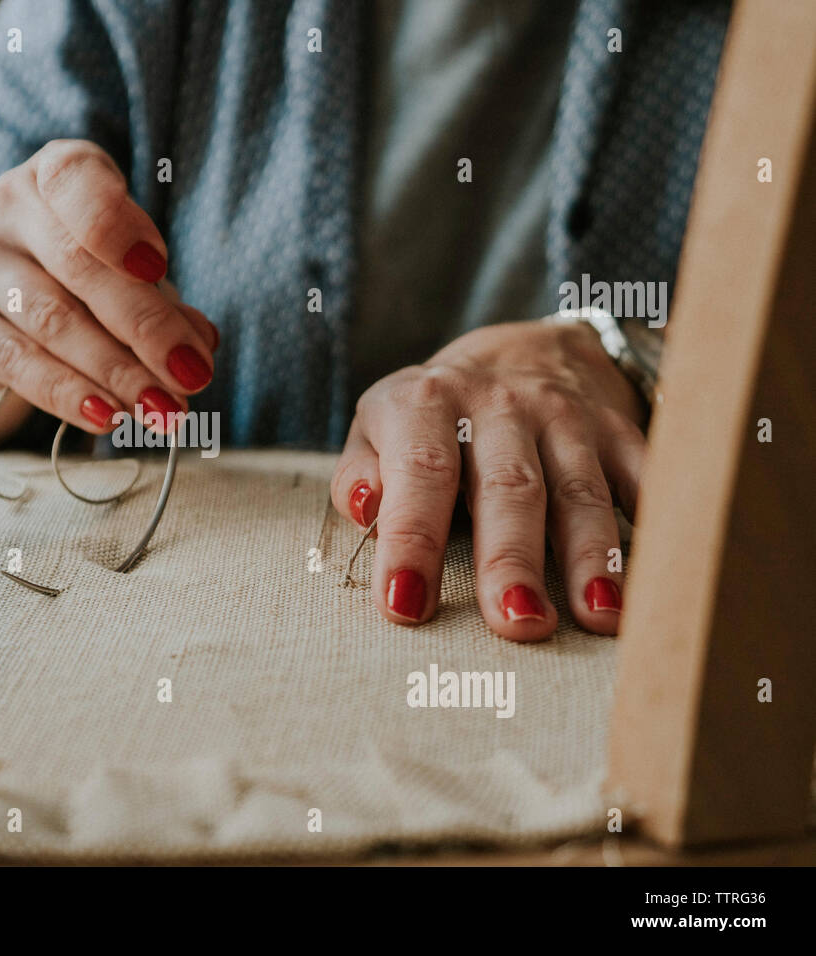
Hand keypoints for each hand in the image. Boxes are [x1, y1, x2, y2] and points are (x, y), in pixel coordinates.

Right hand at [0, 139, 217, 449]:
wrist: (4, 309)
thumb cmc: (87, 277)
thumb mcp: (132, 274)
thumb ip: (166, 301)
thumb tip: (201, 343)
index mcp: (57, 173)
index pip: (77, 180)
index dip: (117, 224)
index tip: (158, 267)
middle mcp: (7, 207)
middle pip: (78, 265)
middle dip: (144, 326)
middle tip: (192, 374)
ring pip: (51, 321)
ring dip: (116, 371)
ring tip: (163, 408)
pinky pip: (15, 362)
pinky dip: (66, 394)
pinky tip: (108, 416)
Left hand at [331, 318, 646, 639]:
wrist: (521, 352)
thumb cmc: (434, 418)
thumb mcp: (378, 427)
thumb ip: (360, 472)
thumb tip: (362, 509)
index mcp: (428, 405)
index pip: (420, 473)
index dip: (413, 540)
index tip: (406, 605)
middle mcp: (499, 406)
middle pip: (508, 486)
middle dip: (512, 557)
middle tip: (516, 622)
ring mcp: (566, 418)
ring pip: (581, 490)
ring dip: (593, 555)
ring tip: (601, 617)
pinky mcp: (619, 432)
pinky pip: (645, 476)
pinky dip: (659, 522)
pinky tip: (665, 574)